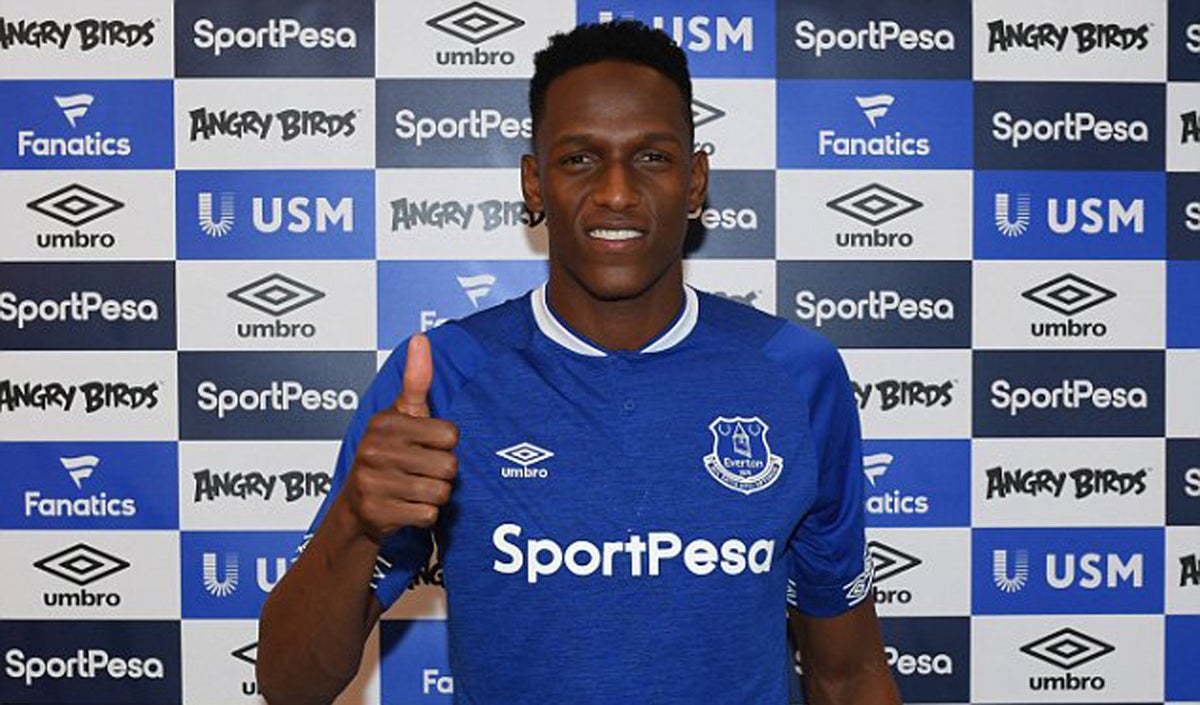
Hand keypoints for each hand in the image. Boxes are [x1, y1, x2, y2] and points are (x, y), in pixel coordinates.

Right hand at [343, 334, 458, 541]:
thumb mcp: (401, 415)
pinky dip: (424, 515)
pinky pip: (429, 515)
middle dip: (442, 474)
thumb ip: (416, 380)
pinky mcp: (377, 512)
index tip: (425, 446)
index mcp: (385, 423)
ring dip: (435, 495)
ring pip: (441, 492)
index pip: (450, 435)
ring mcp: (373, 482)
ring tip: (414, 489)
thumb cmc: (388, 454)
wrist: (356, 507)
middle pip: (449, 466)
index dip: (444, 445)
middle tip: (420, 472)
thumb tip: (420, 338)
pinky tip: (407, 507)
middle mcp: (375, 450)